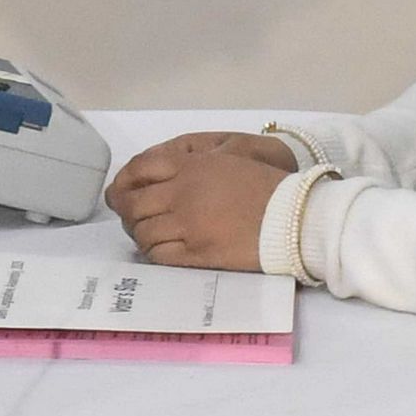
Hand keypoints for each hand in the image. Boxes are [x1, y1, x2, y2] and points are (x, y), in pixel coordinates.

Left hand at [106, 138, 295, 270]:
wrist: (294, 218)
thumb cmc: (266, 186)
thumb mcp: (228, 159)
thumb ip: (192, 163)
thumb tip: (160, 171)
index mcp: (192, 166)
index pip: (139, 168)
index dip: (123, 181)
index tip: (121, 190)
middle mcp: (183, 193)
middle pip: (133, 204)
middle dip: (127, 211)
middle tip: (132, 217)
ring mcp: (188, 226)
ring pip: (143, 232)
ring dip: (140, 234)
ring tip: (149, 235)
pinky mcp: (197, 254)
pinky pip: (159, 255)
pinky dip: (153, 253)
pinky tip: (161, 250)